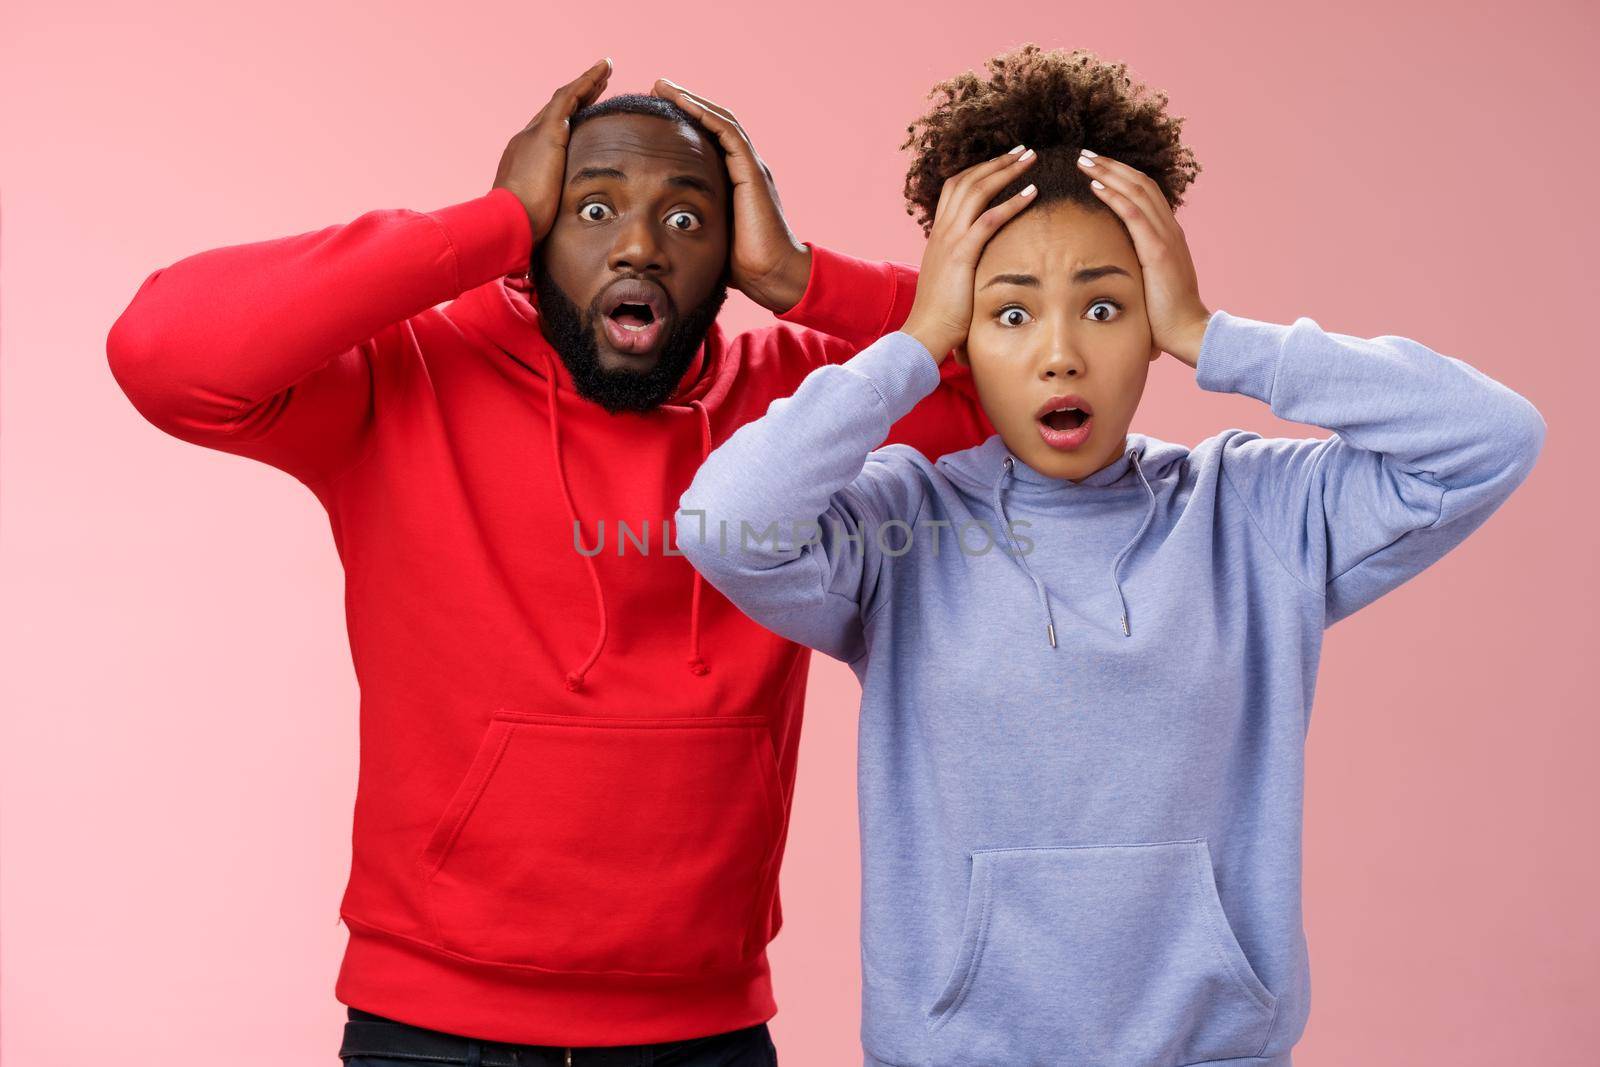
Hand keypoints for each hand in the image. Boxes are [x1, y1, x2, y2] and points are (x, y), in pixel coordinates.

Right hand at [492, 58, 612, 242]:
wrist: (508, 222)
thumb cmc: (520, 230)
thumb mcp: (536, 220)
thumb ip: (543, 221)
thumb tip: (543, 251)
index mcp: (523, 160)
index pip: (549, 132)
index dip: (567, 120)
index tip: (584, 113)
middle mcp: (526, 140)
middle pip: (556, 111)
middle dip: (578, 96)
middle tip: (598, 82)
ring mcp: (535, 133)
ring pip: (564, 98)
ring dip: (586, 83)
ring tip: (605, 69)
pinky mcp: (548, 132)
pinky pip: (570, 97)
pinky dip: (587, 82)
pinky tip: (603, 71)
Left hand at [651, 78, 809, 313]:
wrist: (772, 275)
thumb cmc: (742, 266)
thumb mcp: (709, 236)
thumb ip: (693, 224)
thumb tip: (661, 230)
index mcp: (736, 180)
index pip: (710, 139)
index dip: (685, 122)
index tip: (656, 112)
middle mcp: (745, 168)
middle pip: (714, 122)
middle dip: (685, 102)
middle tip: (656, 87)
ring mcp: (751, 167)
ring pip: (720, 120)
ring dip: (691, 100)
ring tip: (664, 86)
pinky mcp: (752, 171)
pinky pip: (728, 132)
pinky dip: (705, 114)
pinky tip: (683, 102)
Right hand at [901, 147, 1040, 362]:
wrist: (925, 332)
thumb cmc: (942, 314)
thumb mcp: (952, 280)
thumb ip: (964, 263)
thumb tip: (982, 261)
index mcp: (939, 234)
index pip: (957, 188)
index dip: (981, 170)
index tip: (1005, 161)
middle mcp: (942, 230)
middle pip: (968, 180)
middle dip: (997, 161)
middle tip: (1024, 149)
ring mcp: (949, 240)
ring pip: (977, 191)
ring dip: (1006, 171)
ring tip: (1031, 159)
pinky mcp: (960, 254)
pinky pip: (988, 220)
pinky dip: (1011, 202)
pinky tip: (1032, 192)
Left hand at [1078, 150, 1211, 365]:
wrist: (1189, 331)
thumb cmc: (1165, 314)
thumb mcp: (1150, 281)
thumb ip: (1138, 266)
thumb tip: (1116, 266)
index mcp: (1168, 234)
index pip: (1145, 193)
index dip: (1121, 175)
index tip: (1097, 166)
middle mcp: (1170, 228)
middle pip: (1140, 183)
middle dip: (1111, 166)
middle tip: (1085, 154)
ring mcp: (1166, 237)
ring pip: (1136, 191)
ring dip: (1108, 173)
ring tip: (1085, 161)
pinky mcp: (1158, 251)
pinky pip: (1134, 215)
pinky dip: (1114, 197)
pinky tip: (1095, 186)